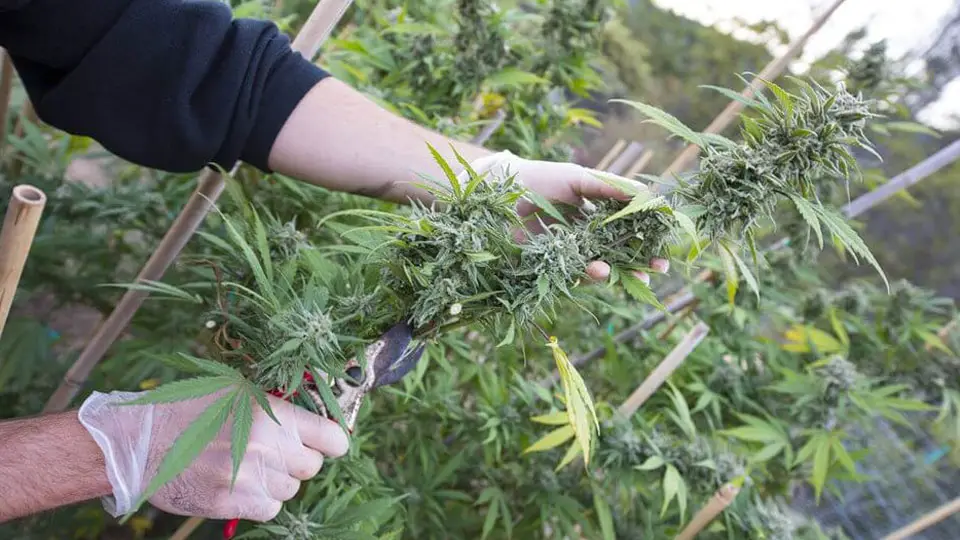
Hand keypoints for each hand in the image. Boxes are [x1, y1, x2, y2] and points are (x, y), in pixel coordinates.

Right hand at [77, 389, 348, 520]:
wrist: (139, 440)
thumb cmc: (188, 409)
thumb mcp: (235, 392)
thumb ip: (276, 406)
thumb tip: (313, 417)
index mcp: (269, 414)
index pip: (331, 437)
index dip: (334, 441)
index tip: (331, 443)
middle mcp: (264, 447)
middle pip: (312, 466)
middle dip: (301, 460)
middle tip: (280, 452)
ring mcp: (246, 478)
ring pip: (291, 489)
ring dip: (278, 480)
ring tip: (252, 465)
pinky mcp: (229, 503)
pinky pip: (269, 508)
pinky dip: (261, 500)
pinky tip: (242, 484)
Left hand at [460, 151, 669, 283]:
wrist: (498, 191)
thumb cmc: (538, 179)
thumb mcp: (576, 179)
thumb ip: (608, 187)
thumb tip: (647, 194)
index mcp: (595, 212)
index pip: (628, 228)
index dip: (647, 237)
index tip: (665, 241)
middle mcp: (585, 234)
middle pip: (619, 252)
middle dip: (640, 263)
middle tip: (656, 270)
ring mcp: (569, 251)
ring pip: (600, 266)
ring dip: (616, 272)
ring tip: (624, 272)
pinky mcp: (551, 265)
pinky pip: (575, 275)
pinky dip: (589, 274)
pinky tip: (598, 269)